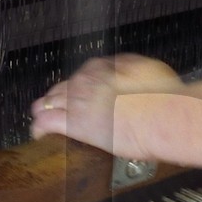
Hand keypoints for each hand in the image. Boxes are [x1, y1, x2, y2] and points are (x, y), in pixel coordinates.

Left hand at [30, 55, 182, 153]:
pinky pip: (45, 122)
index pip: (81, 75)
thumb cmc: (161, 96)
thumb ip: (131, 68)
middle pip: (61, 88)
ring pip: (48, 102)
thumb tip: (126, 70)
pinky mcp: (73, 123)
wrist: (160, 114)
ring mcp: (77, 101)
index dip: (81, 88)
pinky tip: (39, 134)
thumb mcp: (149, 70)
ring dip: (46, 110)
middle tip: (63, 110)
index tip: (85, 95)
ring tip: (46, 120)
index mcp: (103, 68)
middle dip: (59, 99)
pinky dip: (40, 127)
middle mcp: (86, 80)